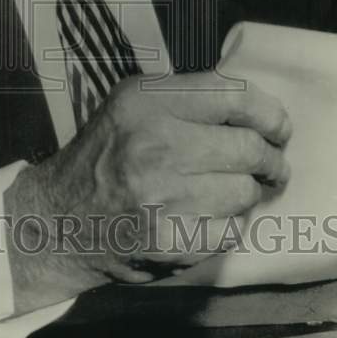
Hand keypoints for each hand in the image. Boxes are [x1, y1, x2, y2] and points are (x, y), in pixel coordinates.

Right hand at [3, 71, 291, 312]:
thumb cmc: (105, 157)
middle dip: (269, 159)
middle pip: (248, 147)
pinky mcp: (170, 241)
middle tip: (270, 166)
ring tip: (228, 192)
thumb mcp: (131, 107)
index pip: (232, 96)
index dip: (269, 112)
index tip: (278, 127)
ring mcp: (162, 196)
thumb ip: (185, 99)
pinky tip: (207, 218)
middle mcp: (154, 144)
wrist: (58, 221)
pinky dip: (228, 225)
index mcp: (145, 101)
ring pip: (245, 191)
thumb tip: (257, 109)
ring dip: (246, 193)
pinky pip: (232, 230)